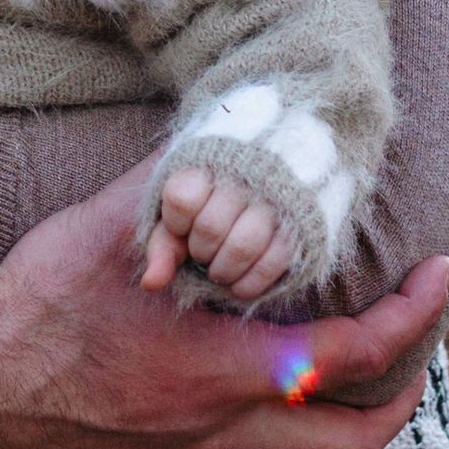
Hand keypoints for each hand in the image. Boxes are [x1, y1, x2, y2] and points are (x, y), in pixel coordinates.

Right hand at [0, 158, 448, 448]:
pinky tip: (233, 362)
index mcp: (224, 372)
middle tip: (415, 340)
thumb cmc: (37, 305)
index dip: (412, 317)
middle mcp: (221, 431)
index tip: (440, 275)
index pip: (352, 356)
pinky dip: (262, 409)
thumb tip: (221, 137)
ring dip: (328, 401)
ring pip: (295, 448)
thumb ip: (176, 189)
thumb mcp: (109, 230)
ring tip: (331, 343)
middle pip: (352, 443)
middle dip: (400, 393)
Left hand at [143, 168, 295, 304]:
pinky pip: (274, 261)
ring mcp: (273, 200)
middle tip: (203, 254)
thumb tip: (150, 284)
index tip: (183, 226)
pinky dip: (251, 282)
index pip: (182, 198)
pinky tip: (239, 284)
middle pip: (211, 227)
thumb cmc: (213, 200)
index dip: (177, 223)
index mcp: (208, 164)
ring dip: (225, 270)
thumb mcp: (182, 213)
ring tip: (220, 270)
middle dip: (201, 252)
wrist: (269, 174)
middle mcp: (242, 177)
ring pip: (243, 246)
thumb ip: (163, 245)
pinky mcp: (297, 225)